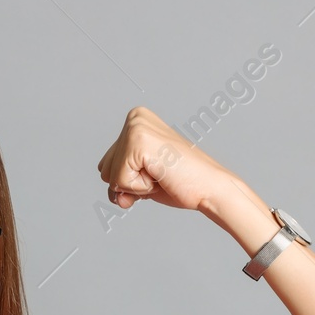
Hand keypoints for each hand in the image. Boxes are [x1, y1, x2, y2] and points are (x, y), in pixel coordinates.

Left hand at [96, 106, 243, 213]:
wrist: (209, 188)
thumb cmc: (182, 183)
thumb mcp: (143, 179)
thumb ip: (121, 183)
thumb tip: (115, 197)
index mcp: (135, 120)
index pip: (106, 165)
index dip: (130, 180)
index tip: (157, 171)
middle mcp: (134, 118)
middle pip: (104, 171)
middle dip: (130, 184)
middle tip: (161, 174)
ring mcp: (135, 128)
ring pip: (110, 176)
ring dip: (136, 186)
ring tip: (162, 174)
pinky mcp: (138, 142)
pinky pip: (120, 181)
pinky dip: (140, 188)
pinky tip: (161, 175)